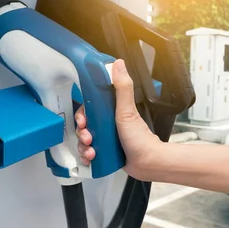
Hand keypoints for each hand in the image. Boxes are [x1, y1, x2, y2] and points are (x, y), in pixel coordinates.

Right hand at [75, 59, 162, 178]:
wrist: (147, 163)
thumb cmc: (140, 138)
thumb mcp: (127, 110)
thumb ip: (122, 87)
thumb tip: (118, 64)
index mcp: (111, 112)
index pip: (88, 109)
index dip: (82, 115)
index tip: (83, 120)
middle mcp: (107, 124)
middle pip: (84, 126)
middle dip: (81, 133)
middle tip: (88, 137)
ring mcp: (105, 139)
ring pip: (84, 141)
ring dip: (82, 146)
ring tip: (91, 151)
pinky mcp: (105, 153)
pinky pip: (88, 153)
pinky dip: (86, 156)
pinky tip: (91, 158)